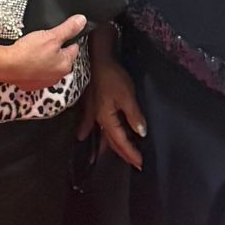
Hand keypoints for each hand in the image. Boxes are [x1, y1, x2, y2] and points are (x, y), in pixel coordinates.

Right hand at [0, 15, 88, 91]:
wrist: (6, 66)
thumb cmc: (29, 52)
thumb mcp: (51, 36)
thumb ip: (68, 28)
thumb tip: (82, 21)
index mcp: (66, 64)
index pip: (73, 48)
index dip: (66, 38)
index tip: (58, 34)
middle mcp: (58, 76)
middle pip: (61, 58)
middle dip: (55, 50)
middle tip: (43, 41)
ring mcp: (44, 82)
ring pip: (49, 66)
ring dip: (45, 59)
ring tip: (34, 50)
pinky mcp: (32, 85)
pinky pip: (37, 73)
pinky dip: (34, 68)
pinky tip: (27, 60)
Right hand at [91, 54, 145, 169]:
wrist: (96, 60)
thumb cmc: (112, 77)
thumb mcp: (127, 96)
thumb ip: (134, 115)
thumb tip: (141, 133)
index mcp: (108, 119)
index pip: (121, 141)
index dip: (131, 153)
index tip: (140, 163)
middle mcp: (99, 120)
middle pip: (112, 141)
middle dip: (124, 153)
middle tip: (135, 164)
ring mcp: (93, 113)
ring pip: (102, 135)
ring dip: (109, 147)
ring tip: (113, 157)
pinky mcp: (90, 105)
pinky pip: (90, 123)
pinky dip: (88, 131)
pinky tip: (83, 136)